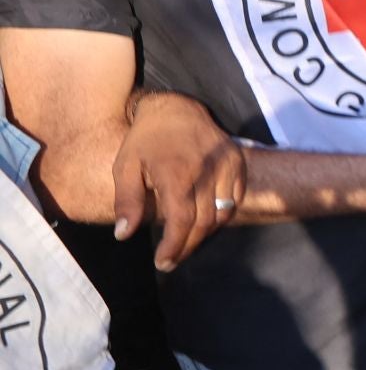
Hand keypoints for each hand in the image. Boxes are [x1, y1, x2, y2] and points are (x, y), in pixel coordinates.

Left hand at [114, 92, 246, 271]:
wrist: (176, 107)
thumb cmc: (145, 140)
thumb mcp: (125, 167)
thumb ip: (126, 202)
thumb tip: (124, 235)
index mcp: (176, 172)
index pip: (182, 220)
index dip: (174, 246)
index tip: (163, 262)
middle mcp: (206, 169)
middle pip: (204, 222)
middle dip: (187, 246)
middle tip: (171, 259)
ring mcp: (226, 164)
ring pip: (222, 214)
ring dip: (204, 233)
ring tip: (185, 241)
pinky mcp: (237, 162)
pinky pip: (235, 199)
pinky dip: (222, 214)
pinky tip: (203, 219)